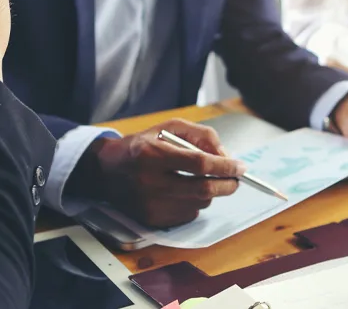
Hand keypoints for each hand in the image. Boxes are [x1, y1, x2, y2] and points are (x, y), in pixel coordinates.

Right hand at [91, 119, 246, 227]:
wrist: (107, 171)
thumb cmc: (143, 145)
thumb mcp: (170, 127)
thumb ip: (202, 136)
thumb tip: (226, 157)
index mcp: (152, 154)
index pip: (198, 164)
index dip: (224, 167)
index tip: (240, 166)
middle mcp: (150, 182)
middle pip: (202, 189)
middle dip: (226, 185)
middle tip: (235, 179)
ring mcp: (150, 205)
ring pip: (199, 204)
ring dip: (209, 193)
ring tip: (200, 180)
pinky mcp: (152, 220)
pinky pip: (188, 215)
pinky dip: (195, 203)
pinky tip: (183, 192)